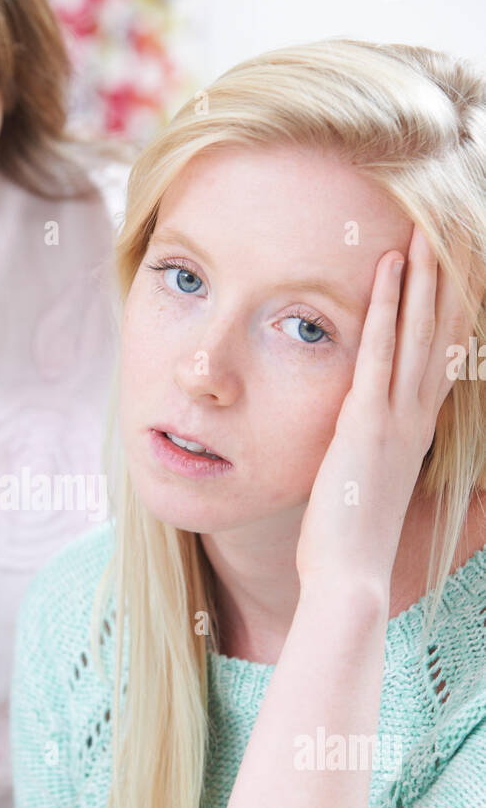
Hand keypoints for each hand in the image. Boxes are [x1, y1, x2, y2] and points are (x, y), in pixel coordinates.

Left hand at [295, 225, 468, 593]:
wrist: (351, 577)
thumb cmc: (351, 540)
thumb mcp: (367, 485)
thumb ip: (372, 454)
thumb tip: (363, 440)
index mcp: (416, 430)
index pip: (442, 357)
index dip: (450, 311)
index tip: (458, 270)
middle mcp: (416, 417)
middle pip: (439, 333)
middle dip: (444, 279)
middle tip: (447, 230)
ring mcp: (396, 418)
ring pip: (416, 333)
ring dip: (421, 278)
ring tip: (422, 230)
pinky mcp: (366, 423)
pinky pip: (378, 353)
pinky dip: (385, 309)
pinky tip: (388, 270)